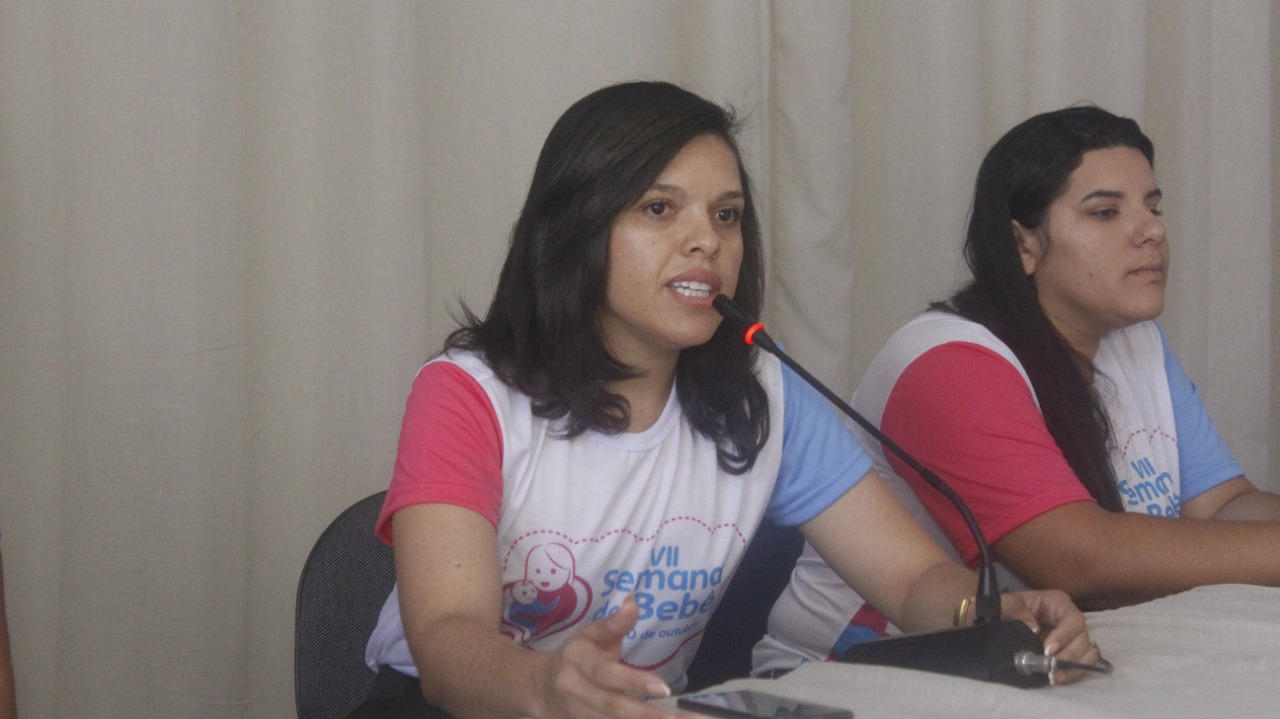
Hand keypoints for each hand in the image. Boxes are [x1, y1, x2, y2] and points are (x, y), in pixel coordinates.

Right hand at [540, 595, 683, 717]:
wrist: (541, 687)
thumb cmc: (577, 656)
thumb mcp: (591, 634)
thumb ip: (614, 623)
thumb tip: (633, 601)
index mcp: (577, 659)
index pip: (606, 673)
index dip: (633, 681)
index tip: (664, 688)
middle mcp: (573, 688)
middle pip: (611, 705)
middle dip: (645, 714)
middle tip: (675, 718)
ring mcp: (575, 712)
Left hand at [1001, 589, 1103, 685]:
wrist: (1001, 620)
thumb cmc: (1007, 608)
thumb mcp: (1007, 605)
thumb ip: (1017, 612)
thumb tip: (1034, 629)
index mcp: (1058, 603)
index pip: (1073, 619)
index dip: (1065, 635)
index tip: (1049, 650)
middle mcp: (1070, 619)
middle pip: (1083, 637)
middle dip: (1069, 655)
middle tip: (1051, 667)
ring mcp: (1072, 636)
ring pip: (1087, 652)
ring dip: (1073, 667)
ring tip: (1054, 677)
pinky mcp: (1070, 652)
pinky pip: (1082, 663)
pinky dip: (1073, 672)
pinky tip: (1057, 678)